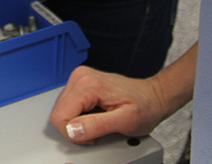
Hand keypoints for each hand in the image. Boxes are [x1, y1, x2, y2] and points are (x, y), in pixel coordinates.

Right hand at [49, 66, 173, 144]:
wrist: (153, 97)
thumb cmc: (144, 107)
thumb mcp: (125, 121)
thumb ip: (97, 125)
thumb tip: (72, 130)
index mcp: (88, 84)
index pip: (59, 117)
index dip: (74, 133)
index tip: (93, 133)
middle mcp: (80, 77)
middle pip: (59, 113)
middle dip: (76, 127)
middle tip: (98, 127)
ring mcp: (80, 78)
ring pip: (62, 111)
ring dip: (78, 121)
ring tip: (99, 119)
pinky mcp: (81, 83)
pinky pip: (69, 107)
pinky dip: (80, 116)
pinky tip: (96, 113)